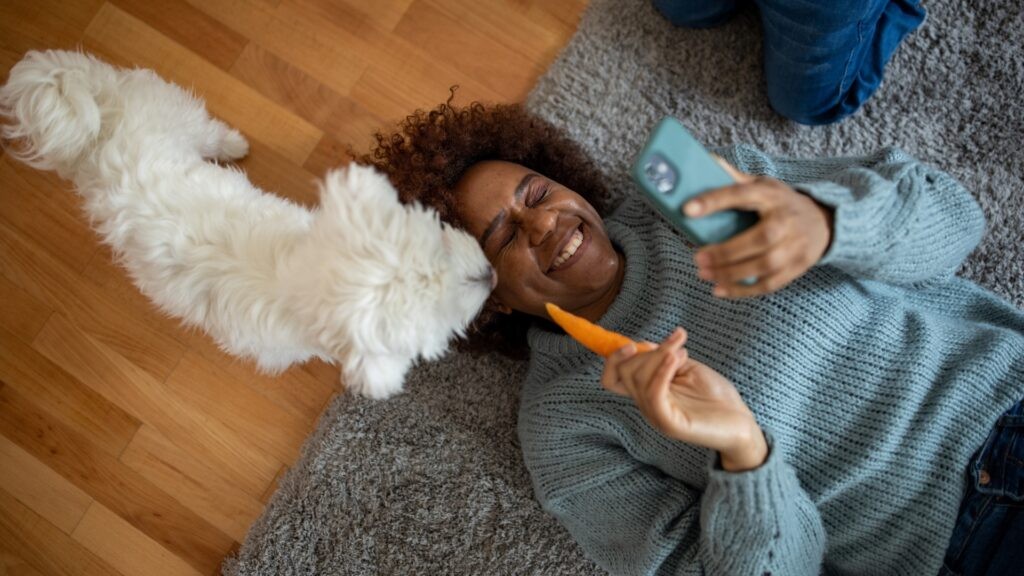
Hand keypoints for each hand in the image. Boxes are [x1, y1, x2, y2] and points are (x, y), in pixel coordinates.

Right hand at [601, 328, 767, 470]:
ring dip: (660, 355)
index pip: (612, 378)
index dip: (614, 359)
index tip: (633, 343)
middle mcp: (647, 406)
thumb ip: (664, 357)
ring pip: (639, 379)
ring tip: (684, 351)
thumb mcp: (685, 368)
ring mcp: (657, 416)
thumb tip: (643, 344)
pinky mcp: (670, 424)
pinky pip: (654, 393)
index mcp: (647, 393)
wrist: (742, 423)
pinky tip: (678, 358)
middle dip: (648, 350)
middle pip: (626, 372)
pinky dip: (663, 370)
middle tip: (677, 342)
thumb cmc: (716, 397)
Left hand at [684, 158, 832, 297]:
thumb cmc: (781, 203)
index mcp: (771, 195)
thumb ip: (735, 179)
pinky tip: (720, 290)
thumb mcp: (762, 184)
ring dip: (731, 274)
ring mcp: (795, 246)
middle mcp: (786, 220)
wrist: (823, 221)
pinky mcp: (797, 267)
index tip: (687, 209)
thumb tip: (706, 160)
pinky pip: (769, 284)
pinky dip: (743, 291)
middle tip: (697, 257)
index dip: (714, 201)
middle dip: (725, 252)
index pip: (742, 195)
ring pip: (763, 265)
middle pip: (758, 239)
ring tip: (704, 274)